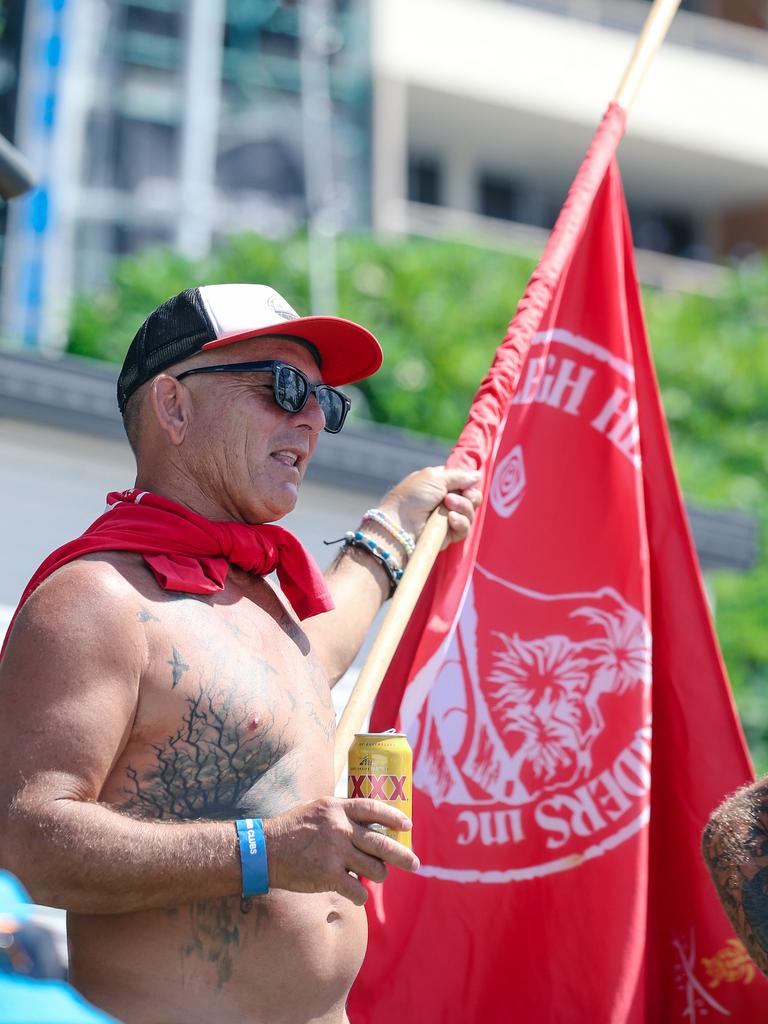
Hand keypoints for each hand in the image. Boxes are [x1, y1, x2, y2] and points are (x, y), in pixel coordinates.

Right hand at [263, 797, 419, 905]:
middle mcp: (340, 828)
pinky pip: (357, 890)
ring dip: (378, 875)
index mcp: (337, 808)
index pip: (373, 808)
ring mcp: (335, 852)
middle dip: (403, 855)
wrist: (264, 850)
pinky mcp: (328, 876)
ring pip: (374, 869)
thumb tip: (364, 819)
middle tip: (416, 863)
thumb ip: (339, 812)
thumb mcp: (316, 808)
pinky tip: (356, 894)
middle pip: (382, 843)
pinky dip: (360, 895)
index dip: (393, 817)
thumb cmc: (291, 829)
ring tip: (375, 876)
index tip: (407, 825)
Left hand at [378, 465, 481, 546]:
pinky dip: (460, 522)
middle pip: (472, 497)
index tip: (465, 484)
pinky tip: (450, 519)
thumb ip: (459, 476)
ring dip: (462, 507)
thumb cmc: (412, 496)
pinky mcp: (449, 534)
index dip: (468, 483)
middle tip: (453, 497)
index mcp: (441, 484)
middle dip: (469, 496)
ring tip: (447, 505)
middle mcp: (447, 500)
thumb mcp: (435, 478)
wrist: (400, 523)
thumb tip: (478, 475)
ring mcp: (448, 518)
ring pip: (471, 512)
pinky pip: (465, 528)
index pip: (465, 482)